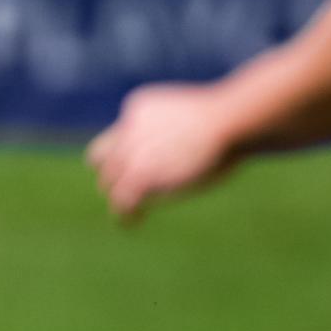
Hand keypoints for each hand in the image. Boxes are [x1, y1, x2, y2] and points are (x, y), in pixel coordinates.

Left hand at [87, 82, 238, 219]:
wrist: (227, 120)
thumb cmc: (226, 119)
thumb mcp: (193, 118)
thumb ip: (180, 131)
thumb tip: (192, 146)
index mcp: (140, 109)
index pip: (118, 136)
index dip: (125, 154)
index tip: (139, 167)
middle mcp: (129, 128)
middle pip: (102, 159)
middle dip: (115, 176)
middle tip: (128, 192)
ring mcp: (132, 152)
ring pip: (108, 181)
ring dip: (117, 197)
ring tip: (126, 213)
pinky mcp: (140, 175)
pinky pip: (121, 199)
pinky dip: (124, 214)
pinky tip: (132, 222)